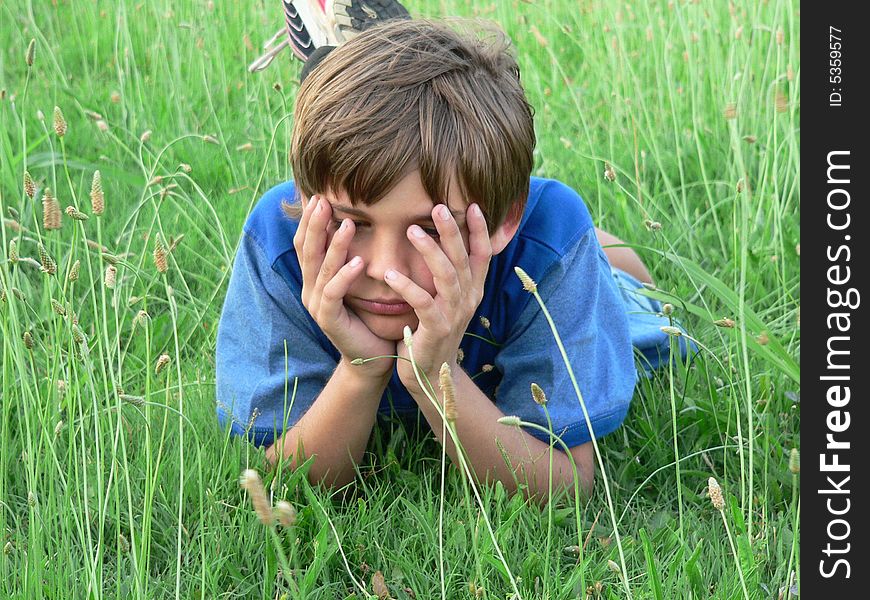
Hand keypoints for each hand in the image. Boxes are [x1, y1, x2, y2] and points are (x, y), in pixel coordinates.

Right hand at [294, 194, 396, 378]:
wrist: (373, 357)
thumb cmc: (370, 315)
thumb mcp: (359, 280)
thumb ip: (353, 254)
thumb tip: (359, 218)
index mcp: (315, 277)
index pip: (306, 241)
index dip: (309, 219)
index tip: (318, 194)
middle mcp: (311, 288)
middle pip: (307, 249)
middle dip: (315, 223)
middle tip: (324, 199)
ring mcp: (317, 305)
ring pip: (321, 268)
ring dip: (334, 244)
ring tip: (347, 223)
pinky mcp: (329, 320)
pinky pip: (334, 294)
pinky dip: (345, 276)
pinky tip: (358, 262)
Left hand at [386, 202, 491, 392]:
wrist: (431, 376)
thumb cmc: (432, 332)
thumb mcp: (446, 302)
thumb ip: (448, 275)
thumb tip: (441, 239)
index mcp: (472, 290)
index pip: (482, 254)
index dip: (479, 230)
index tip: (473, 204)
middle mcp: (468, 299)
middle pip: (464, 258)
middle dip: (452, 231)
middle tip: (438, 207)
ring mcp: (454, 314)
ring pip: (447, 275)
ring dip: (430, 251)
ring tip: (412, 230)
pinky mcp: (436, 329)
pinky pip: (424, 303)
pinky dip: (408, 287)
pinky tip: (390, 275)